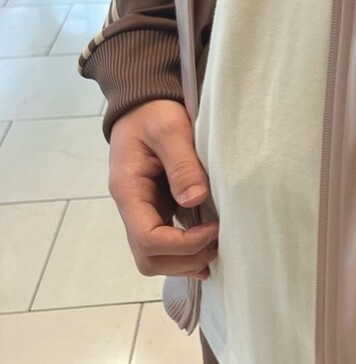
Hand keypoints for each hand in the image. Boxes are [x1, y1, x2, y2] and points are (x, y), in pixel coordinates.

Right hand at [109, 99, 218, 280]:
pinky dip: (188, 251)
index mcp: (129, 191)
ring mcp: (145, 211)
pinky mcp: (159, 208)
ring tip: (217, 243)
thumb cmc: (154, 113)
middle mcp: (133, 208)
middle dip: (185, 258)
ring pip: (157, 258)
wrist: (144, 104)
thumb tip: (194, 199)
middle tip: (217, 240)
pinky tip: (210, 242)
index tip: (212, 228)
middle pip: (149, 259)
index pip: (147, 239)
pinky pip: (167, 243)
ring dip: (187, 259)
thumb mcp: (169, 128)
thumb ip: (181, 163)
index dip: (183, 244)